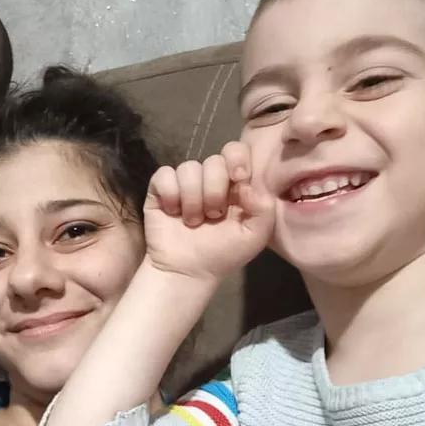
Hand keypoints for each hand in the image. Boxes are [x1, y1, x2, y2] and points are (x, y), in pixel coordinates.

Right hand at [144, 141, 274, 281]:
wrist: (188, 273)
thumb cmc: (223, 254)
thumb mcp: (255, 235)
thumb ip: (264, 207)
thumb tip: (247, 183)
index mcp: (234, 185)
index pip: (237, 152)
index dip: (237, 159)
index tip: (239, 178)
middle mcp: (210, 180)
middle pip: (213, 160)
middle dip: (215, 190)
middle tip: (214, 216)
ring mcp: (184, 184)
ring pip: (189, 168)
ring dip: (193, 198)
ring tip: (193, 221)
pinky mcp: (160, 190)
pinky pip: (164, 175)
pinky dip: (170, 193)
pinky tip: (173, 212)